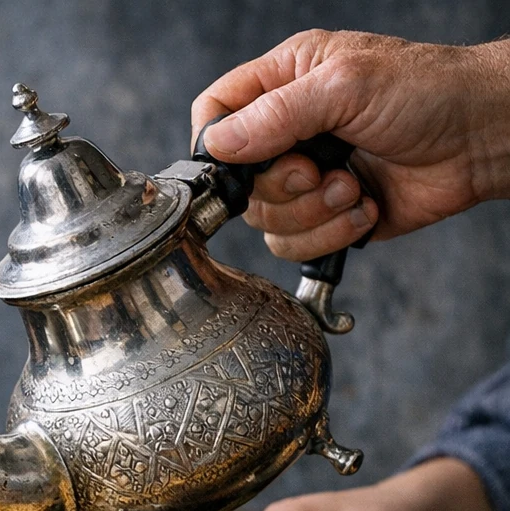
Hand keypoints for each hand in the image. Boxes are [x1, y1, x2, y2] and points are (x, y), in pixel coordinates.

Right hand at [191, 31, 509, 259]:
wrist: (477, 139)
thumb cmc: (425, 91)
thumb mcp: (344, 87)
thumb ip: (276, 115)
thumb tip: (218, 144)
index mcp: (285, 81)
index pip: (215, 114)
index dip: (216, 146)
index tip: (242, 164)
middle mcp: (289, 131)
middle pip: (241, 183)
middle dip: (284, 188)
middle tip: (321, 170)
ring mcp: (309, 179)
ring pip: (269, 223)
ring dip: (315, 214)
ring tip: (354, 187)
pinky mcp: (330, 218)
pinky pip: (298, 247)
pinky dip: (333, 235)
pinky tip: (366, 207)